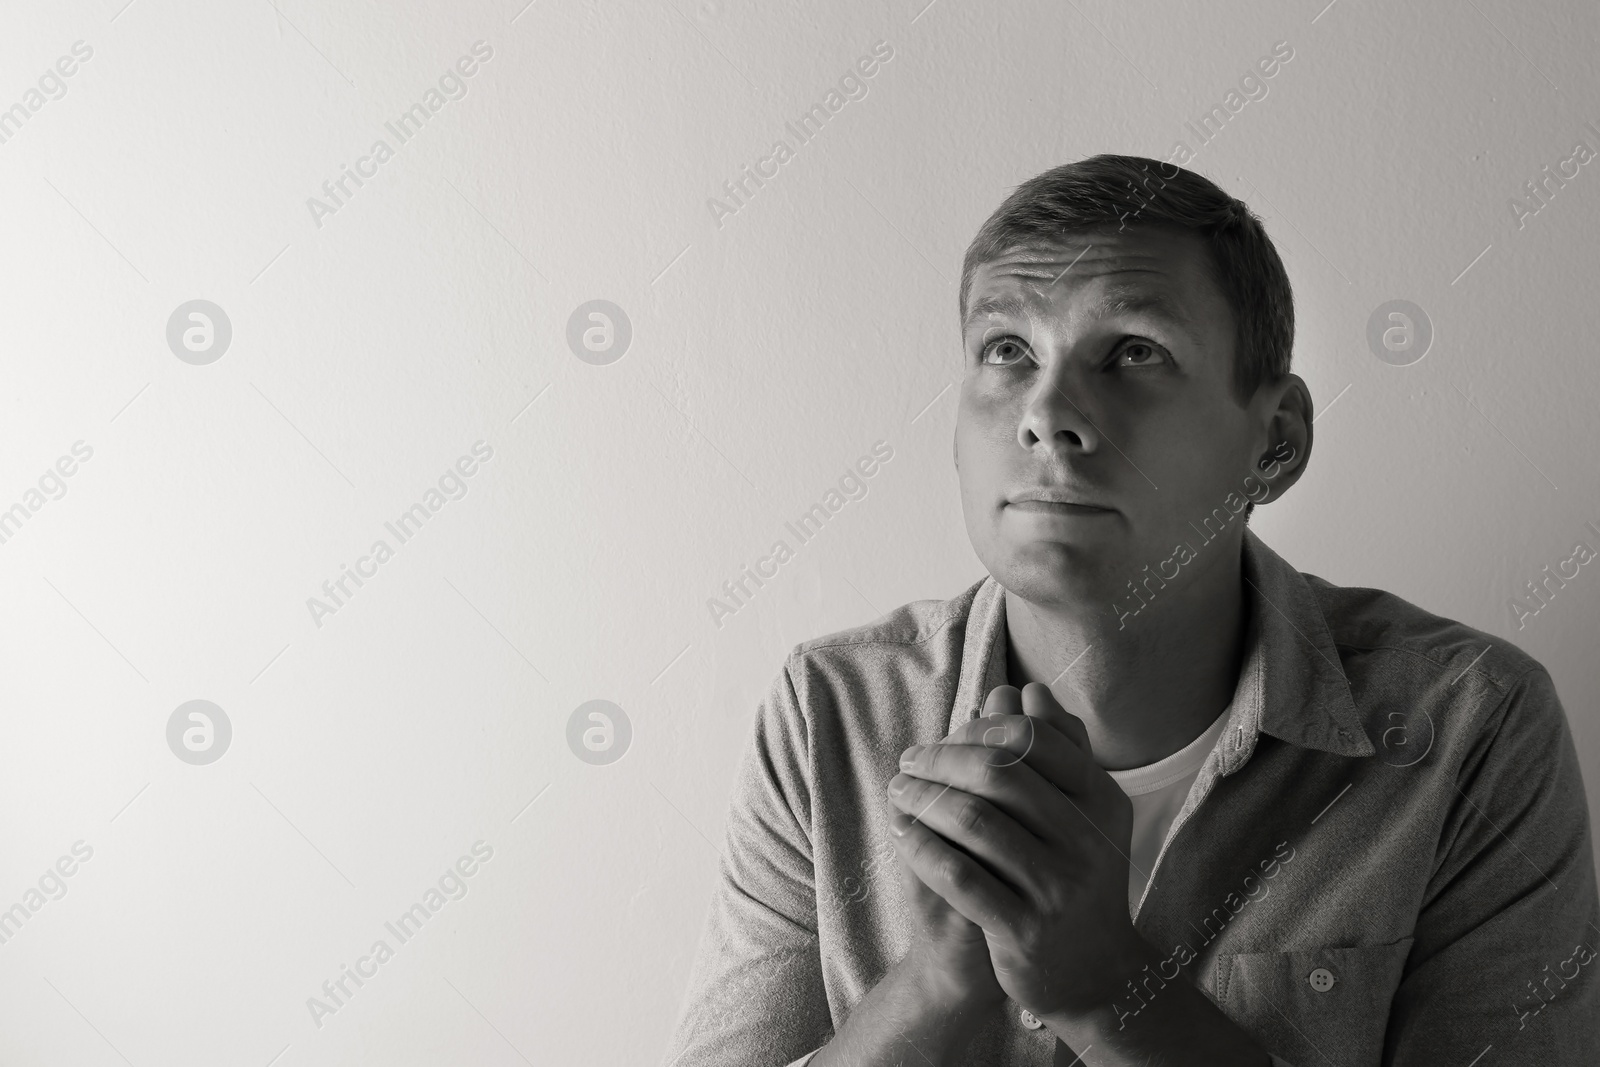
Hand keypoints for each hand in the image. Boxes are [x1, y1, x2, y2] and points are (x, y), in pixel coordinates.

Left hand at [887, 682, 1144, 1020]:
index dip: (981, 728)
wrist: (1096, 973)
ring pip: (973, 821)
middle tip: (910, 759)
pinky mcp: (1023, 930)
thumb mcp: (1083, 813)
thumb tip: (1028, 689)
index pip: (1034, 739)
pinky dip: (922, 846)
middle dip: (942, 758)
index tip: (945, 733)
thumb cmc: (1077, 876)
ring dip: (923, 797)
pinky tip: (902, 833)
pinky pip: (958, 876)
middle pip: (997, 772)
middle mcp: (1086, 841)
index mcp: (1102, 801)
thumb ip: (1059, 750)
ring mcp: (1056, 888)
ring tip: (899, 790)